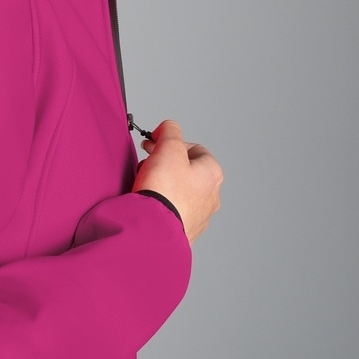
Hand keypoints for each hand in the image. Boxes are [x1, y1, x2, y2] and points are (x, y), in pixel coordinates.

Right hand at [132, 119, 222, 243]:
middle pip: (186, 170)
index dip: (172, 144)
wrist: (154, 228)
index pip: (194, 149)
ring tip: (146, 185)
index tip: (155, 145)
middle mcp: (211, 195)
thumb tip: (168, 127)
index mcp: (212, 173)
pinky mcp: (184, 230)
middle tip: (148, 164)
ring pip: (180, 191)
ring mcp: (199, 215)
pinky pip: (172, 209)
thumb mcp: (168, 147)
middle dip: (165, 164)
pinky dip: (161, 203)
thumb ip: (170, 131)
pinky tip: (149, 203)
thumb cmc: (165, 190)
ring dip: (163, 184)